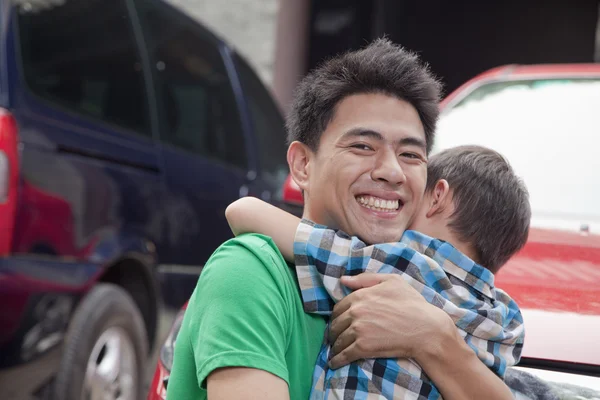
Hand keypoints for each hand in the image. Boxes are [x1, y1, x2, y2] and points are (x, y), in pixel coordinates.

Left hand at [328, 273, 452, 368]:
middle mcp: (355, 312)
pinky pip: (344, 354)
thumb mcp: (392, 281)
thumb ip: (365, 279)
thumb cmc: (412, 303)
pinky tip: (334, 363)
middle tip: (336, 337)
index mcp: (360, 296)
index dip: (338, 315)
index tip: (339, 322)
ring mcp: (358, 330)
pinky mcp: (363, 347)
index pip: (338, 307)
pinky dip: (337, 359)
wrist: (426, 329)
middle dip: (334, 331)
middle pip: (336, 324)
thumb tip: (343, 280)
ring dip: (334, 346)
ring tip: (335, 351)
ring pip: (338, 340)